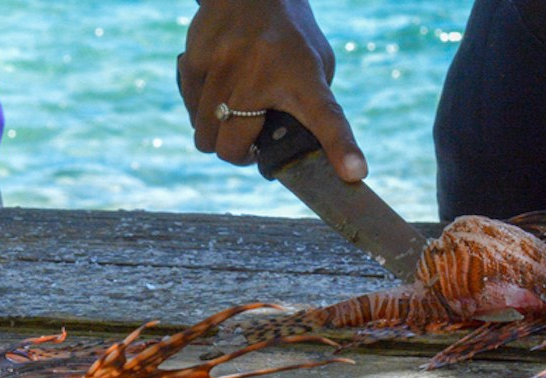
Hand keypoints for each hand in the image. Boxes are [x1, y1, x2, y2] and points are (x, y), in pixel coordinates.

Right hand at [178, 0, 366, 181]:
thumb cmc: (289, 36)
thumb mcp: (314, 64)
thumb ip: (308, 108)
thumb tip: (296, 155)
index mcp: (304, 76)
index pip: (326, 116)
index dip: (341, 147)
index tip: (354, 173)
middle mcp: (262, 72)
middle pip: (233, 147)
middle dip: (238, 154)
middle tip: (249, 142)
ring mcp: (224, 66)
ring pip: (205, 136)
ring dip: (217, 135)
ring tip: (232, 110)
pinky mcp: (195, 60)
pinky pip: (190, 111)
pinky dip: (201, 112)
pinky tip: (217, 87)